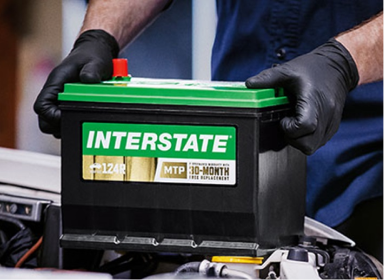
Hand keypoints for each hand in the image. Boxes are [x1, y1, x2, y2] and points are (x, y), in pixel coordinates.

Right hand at [33, 29, 118, 136]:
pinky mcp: (70, 104)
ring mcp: (61, 100)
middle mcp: (55, 94)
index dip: (51, 117)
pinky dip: (73, 122)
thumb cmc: (93, 56)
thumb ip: (92, 70)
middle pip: (45, 119)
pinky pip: (66, 119)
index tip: (66, 117)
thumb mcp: (96, 62)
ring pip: (54, 122)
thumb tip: (88, 79)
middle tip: (76, 124)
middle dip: (58, 126)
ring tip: (83, 122)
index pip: (41, 107)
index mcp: (55, 84)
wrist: (96, 52)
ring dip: (66, 126)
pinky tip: (86, 119)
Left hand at [246, 39, 358, 154]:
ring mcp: (331, 123)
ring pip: (313, 146)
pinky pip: (318, 142)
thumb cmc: (314, 68)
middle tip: (287, 123)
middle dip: (293, 138)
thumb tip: (249, 84)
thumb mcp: (288, 70)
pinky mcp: (333, 127)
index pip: (305, 126)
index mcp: (314, 100)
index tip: (284, 120)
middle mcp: (326, 115)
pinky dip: (308, 137)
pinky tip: (302, 123)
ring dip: (300, 139)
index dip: (290, 128)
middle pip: (308, 144)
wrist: (338, 67)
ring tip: (295, 122)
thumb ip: (268, 78)